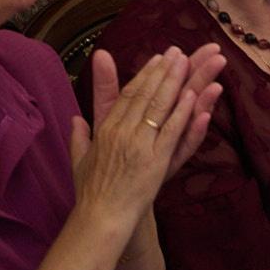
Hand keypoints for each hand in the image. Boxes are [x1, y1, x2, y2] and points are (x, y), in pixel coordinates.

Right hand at [70, 46, 221, 229]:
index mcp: (105, 130)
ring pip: (160, 106)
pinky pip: (172, 130)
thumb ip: (78, 137)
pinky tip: (194, 94)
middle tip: (179, 50)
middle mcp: (122, 132)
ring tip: (189, 61)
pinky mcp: (155, 159)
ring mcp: (139, 144)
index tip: (159, 58)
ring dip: (176, 81)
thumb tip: (75, 118)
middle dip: (164, 70)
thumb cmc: (90, 193)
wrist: (100, 219)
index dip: (145, 75)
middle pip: (146, 94)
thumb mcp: (80, 161)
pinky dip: (183, 111)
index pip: (128, 95)